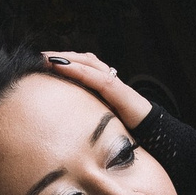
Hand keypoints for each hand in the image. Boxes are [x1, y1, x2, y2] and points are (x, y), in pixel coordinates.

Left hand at [41, 49, 155, 133]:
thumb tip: (60, 124)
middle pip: (83, 60)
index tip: (42, 63)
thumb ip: (85, 116)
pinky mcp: (121, 92)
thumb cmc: (128, 132)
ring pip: (89, 63)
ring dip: (66, 58)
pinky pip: (97, 77)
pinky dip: (78, 70)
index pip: (82, 66)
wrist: (157, 138)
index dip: (64, 62)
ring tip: (46, 58)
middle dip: (61, 56)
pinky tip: (61, 67)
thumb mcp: (100, 121)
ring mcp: (116, 84)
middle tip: (38, 57)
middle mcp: (110, 80)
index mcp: (104, 87)